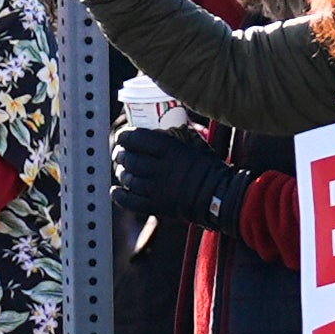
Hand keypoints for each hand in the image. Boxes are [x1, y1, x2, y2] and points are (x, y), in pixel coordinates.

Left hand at [112, 125, 250, 229]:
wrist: (218, 195)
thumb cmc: (207, 166)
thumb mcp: (193, 143)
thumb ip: (173, 136)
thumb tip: (155, 127)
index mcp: (169, 149)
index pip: (136, 138)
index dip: (124, 137)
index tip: (123, 137)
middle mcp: (160, 169)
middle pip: (130, 159)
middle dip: (120, 155)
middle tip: (120, 154)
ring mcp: (157, 189)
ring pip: (128, 179)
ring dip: (122, 173)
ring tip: (123, 171)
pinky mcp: (157, 206)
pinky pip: (130, 201)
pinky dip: (119, 195)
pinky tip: (116, 190)